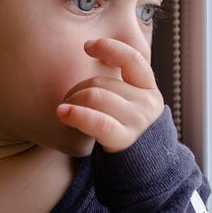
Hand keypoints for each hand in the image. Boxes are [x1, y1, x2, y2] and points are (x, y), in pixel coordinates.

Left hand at [56, 38, 164, 152]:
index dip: (109, 48)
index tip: (87, 45)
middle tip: (68, 99)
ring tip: (65, 110)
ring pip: (95, 96)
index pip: (132, 58)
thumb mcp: (129, 102)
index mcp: (148, 88)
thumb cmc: (124, 128)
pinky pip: (97, 121)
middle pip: (102, 81)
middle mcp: (147, 102)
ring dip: (73, 101)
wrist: (139, 166)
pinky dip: (77, 115)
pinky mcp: (125, 139)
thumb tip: (91, 49)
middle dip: (77, 88)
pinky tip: (62, 113)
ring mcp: (138, 121)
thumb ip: (119, 82)